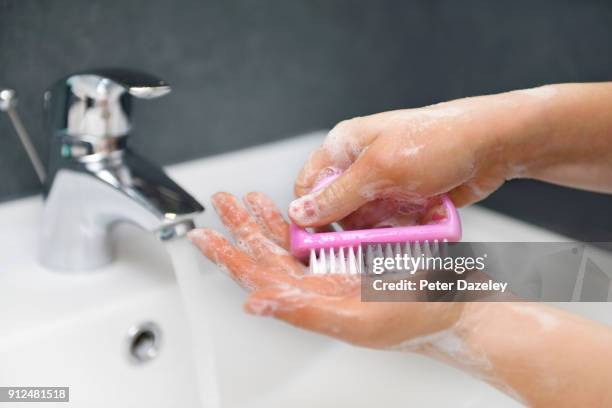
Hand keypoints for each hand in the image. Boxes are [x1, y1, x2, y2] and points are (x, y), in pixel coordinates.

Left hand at [188, 192, 462, 347]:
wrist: (458, 306)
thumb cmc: (417, 318)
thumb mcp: (358, 319)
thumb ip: (303, 312)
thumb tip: (254, 302)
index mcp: (312, 301)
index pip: (257, 276)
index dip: (228, 255)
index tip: (203, 234)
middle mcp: (319, 286)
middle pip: (268, 254)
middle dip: (241, 227)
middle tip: (221, 202)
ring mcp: (335, 270)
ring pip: (290, 241)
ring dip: (267, 219)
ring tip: (247, 198)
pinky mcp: (354, 256)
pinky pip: (319, 234)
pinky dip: (305, 216)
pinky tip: (294, 205)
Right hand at [289, 93, 541, 227]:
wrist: (495, 144)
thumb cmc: (438, 141)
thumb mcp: (380, 170)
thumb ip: (337, 195)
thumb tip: (299, 214)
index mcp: (344, 146)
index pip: (308, 186)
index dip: (310, 215)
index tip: (317, 243)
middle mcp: (360, 165)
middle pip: (336, 209)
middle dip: (351, 229)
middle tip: (367, 240)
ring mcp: (384, 183)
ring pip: (365, 222)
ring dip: (380, 232)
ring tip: (402, 228)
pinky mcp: (405, 198)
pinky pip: (391, 225)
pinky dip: (402, 230)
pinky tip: (419, 222)